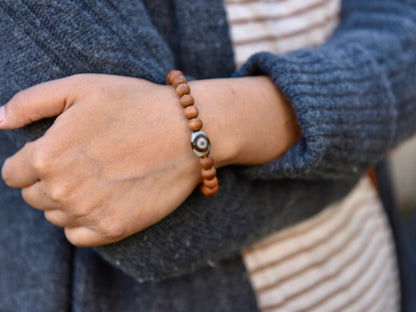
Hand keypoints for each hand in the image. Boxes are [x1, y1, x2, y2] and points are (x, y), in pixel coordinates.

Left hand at [0, 74, 202, 246]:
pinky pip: (77, 237)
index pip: (12, 173)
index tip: (53, 153)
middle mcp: (62, 191)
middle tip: (80, 162)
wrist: (187, 133)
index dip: (30, 161)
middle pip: (33, 197)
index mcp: (47, 156)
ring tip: (96, 178)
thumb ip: (30, 102)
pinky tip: (101, 201)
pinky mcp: (114, 229)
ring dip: (67, 201)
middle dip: (48, 180)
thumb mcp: (80, 87)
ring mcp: (88, 213)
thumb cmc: (135, 105)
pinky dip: (82, 222)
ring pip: (55, 216)